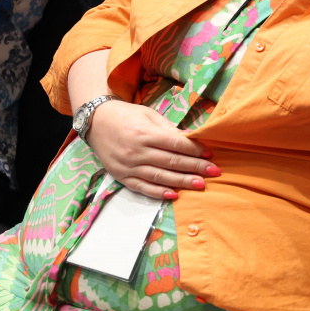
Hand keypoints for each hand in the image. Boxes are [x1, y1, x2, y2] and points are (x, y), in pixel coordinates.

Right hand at [85, 100, 219, 199]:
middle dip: (195, 167)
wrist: (95, 122)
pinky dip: (158, 193)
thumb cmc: (125, 115)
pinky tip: (174, 195)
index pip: (175, 144)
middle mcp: (136, 151)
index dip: (194, 150)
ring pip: (160, 177)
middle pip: (171, 162)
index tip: (210, 154)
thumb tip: (192, 138)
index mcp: (145, 133)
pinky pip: (142, 187)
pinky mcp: (121, 177)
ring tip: (200, 184)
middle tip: (214, 172)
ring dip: (182, 181)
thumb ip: (169, 129)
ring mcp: (128, 166)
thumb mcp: (148, 115)